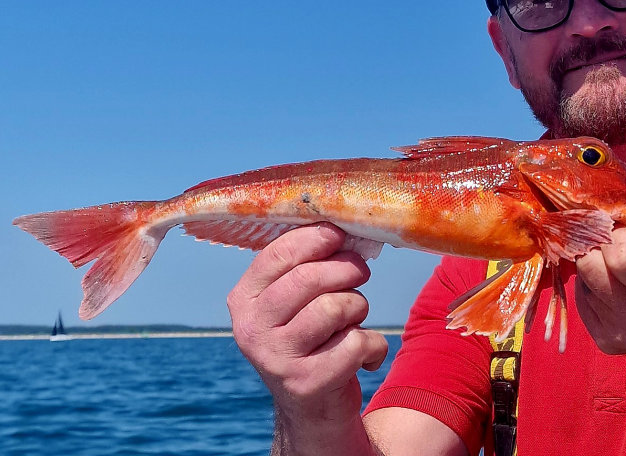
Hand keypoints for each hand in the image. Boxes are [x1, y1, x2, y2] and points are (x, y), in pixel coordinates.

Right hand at [227, 223, 388, 434]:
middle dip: (347, 269)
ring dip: (359, 307)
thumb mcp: (294, 301)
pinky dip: (374, 345)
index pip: (278, 254)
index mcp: (244, 300)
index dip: (316, 238)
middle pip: (311, 278)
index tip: (340, 234)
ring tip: (354, 319)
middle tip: (360, 273)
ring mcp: (276, 359)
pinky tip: (365, 355)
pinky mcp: (307, 383)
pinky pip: (357, 342)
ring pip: (336, 307)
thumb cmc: (311, 337)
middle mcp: (251, 330)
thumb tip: (342, 225)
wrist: (312, 409)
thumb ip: (306, 265)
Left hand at [574, 211, 625, 372]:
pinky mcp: (602, 339)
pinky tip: (619, 284)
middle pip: (590, 265)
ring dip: (599, 263)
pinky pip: (581, 294)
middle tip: (625, 245)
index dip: (621, 234)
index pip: (621, 257)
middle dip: (602, 245)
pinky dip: (595, 281)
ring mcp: (618, 334)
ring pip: (584, 277)